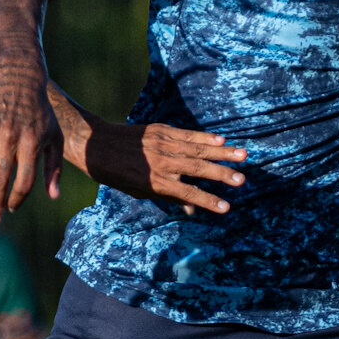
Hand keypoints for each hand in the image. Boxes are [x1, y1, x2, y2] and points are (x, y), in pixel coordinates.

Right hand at [0, 64, 62, 224]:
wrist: (18, 77)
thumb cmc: (40, 112)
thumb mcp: (55, 135)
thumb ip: (54, 167)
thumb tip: (54, 196)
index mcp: (31, 143)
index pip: (24, 180)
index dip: (17, 198)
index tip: (11, 209)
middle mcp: (10, 139)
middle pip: (1, 178)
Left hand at [85, 120, 245, 215]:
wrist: (95, 144)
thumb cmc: (115, 173)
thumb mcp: (138, 191)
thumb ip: (166, 197)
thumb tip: (191, 209)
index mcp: (155, 181)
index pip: (187, 193)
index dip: (207, 200)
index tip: (226, 207)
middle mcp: (162, 162)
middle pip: (197, 169)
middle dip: (221, 174)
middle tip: (242, 180)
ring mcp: (162, 144)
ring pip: (197, 148)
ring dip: (222, 152)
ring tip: (243, 155)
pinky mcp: (160, 130)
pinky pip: (187, 134)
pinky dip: (204, 136)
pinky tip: (221, 138)